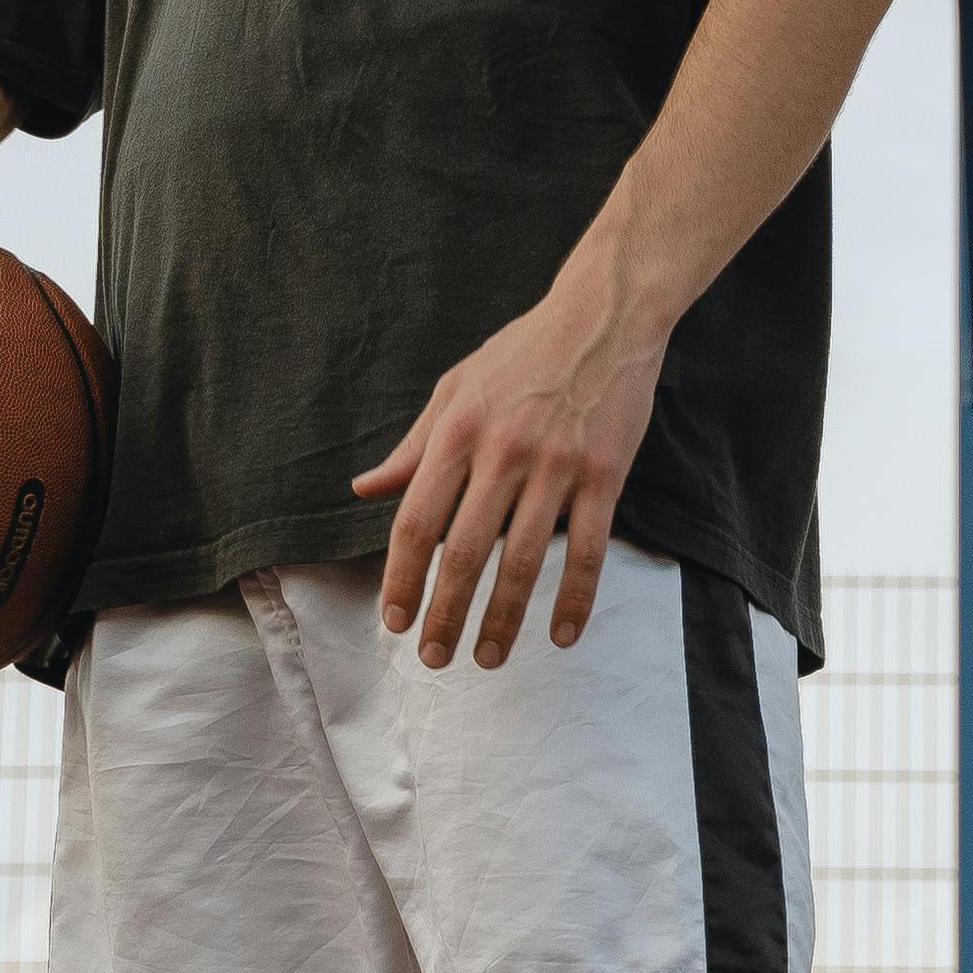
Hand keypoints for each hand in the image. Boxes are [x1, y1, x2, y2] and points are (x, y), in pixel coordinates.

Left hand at [356, 243, 673, 666]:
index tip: (394, 621)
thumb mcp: (454, 387)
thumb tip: (366, 489)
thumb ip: (413, 446)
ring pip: (523, 560)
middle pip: (464, 552)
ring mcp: (557, 465)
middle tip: (434, 658)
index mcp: (458, 430)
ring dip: (503, 618)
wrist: (604, 314)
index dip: (401, 578)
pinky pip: (588, 548)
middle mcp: (502, 451)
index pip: (416, 521)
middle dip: (445, 614)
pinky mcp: (606, 473)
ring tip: (489, 658)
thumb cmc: (523, 352)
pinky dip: (575, 598)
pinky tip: (562, 634)